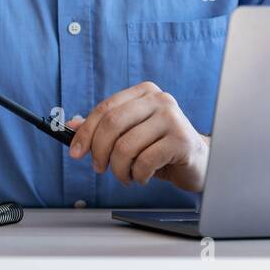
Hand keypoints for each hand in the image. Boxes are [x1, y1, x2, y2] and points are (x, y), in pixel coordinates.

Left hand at [66, 82, 209, 192]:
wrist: (198, 161)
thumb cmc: (161, 146)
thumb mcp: (131, 134)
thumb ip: (104, 128)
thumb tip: (72, 125)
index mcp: (143, 92)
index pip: (105, 108)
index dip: (85, 132)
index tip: (75, 152)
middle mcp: (159, 99)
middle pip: (112, 124)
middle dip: (99, 151)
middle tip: (100, 168)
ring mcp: (172, 118)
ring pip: (125, 146)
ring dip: (119, 169)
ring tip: (126, 175)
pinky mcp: (181, 140)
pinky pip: (144, 162)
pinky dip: (137, 176)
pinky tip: (143, 176)